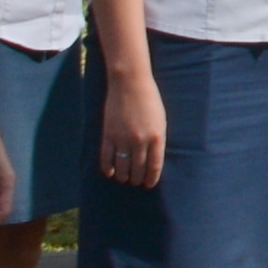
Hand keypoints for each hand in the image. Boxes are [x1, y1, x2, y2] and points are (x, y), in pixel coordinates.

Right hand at [103, 66, 169, 182]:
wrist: (130, 83)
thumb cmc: (149, 100)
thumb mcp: (160, 120)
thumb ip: (157, 140)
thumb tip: (153, 159)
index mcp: (157, 137)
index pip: (154, 166)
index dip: (151, 178)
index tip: (148, 185)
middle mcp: (140, 141)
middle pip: (138, 169)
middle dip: (137, 179)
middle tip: (136, 182)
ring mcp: (123, 138)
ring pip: (122, 167)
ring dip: (124, 177)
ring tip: (125, 179)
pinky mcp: (108, 134)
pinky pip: (106, 158)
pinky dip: (108, 168)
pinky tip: (110, 173)